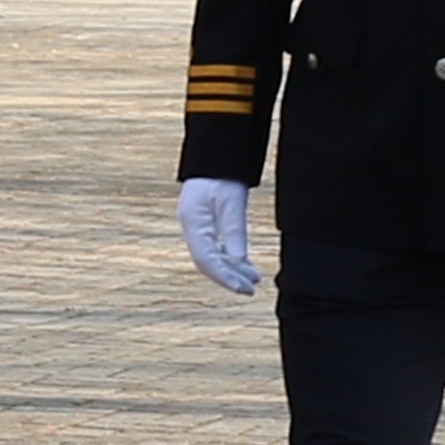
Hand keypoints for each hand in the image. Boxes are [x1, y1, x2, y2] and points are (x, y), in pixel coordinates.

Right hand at [178, 175, 258, 298]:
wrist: (216, 155)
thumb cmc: (223, 174)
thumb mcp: (232, 202)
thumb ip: (234, 232)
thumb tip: (239, 261)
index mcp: (193, 221)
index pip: (205, 259)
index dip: (224, 277)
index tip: (244, 288)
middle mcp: (191, 226)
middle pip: (206, 261)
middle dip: (228, 277)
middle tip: (251, 289)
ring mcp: (195, 225)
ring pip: (211, 256)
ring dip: (231, 269)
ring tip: (254, 279)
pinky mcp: (203, 223)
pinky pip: (214, 247)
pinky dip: (229, 258)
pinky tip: (245, 265)